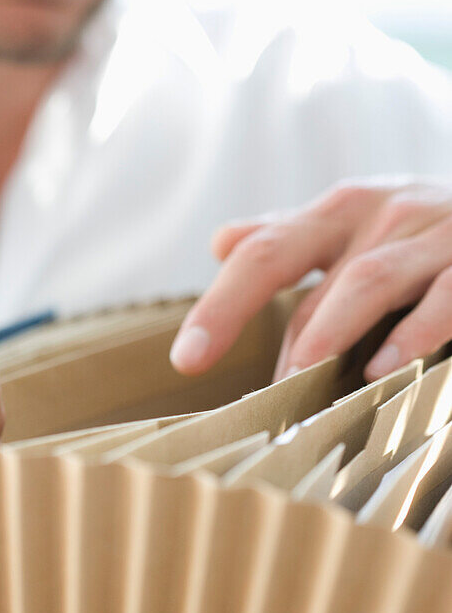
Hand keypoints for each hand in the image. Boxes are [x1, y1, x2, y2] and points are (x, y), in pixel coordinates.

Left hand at [170, 180, 451, 381]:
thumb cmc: (423, 232)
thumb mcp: (358, 224)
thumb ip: (292, 237)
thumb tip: (221, 242)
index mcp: (340, 212)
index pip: (263, 255)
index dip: (221, 306)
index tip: (187, 360)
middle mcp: (381, 214)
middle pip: (308, 269)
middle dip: (267, 336)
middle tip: (255, 400)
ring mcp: (432, 236)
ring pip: (367, 280)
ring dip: (328, 334)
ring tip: (299, 384)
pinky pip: (445, 297)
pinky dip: (414, 332)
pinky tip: (384, 369)